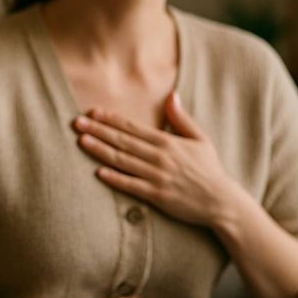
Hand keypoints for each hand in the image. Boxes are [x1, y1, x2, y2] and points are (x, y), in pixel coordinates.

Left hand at [74, 92, 237, 225]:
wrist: (221, 202)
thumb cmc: (209, 170)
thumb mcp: (200, 139)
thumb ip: (182, 118)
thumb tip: (172, 95)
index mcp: (168, 142)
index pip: (133, 128)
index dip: (112, 119)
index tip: (93, 111)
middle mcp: (160, 157)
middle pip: (123, 141)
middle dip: (98, 130)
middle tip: (77, 122)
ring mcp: (157, 177)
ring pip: (123, 161)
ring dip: (100, 150)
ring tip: (81, 141)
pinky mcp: (156, 196)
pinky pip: (131, 185)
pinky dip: (115, 178)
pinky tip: (98, 171)